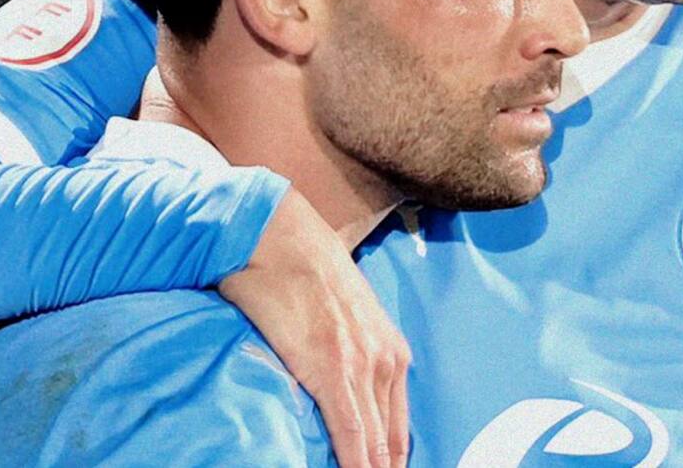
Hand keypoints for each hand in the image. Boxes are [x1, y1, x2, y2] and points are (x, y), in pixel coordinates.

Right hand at [219, 188, 409, 467]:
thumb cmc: (307, 274)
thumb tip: (344, 389)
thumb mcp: (348, 317)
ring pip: (374, 443)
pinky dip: (352, 462)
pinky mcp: (332, 369)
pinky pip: (350, 432)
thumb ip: (355, 354)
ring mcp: (363, 366)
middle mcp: (387, 361)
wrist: (283, 238)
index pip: (399, 428)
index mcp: (393, 352)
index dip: (392, 461)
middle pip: (392, 441)